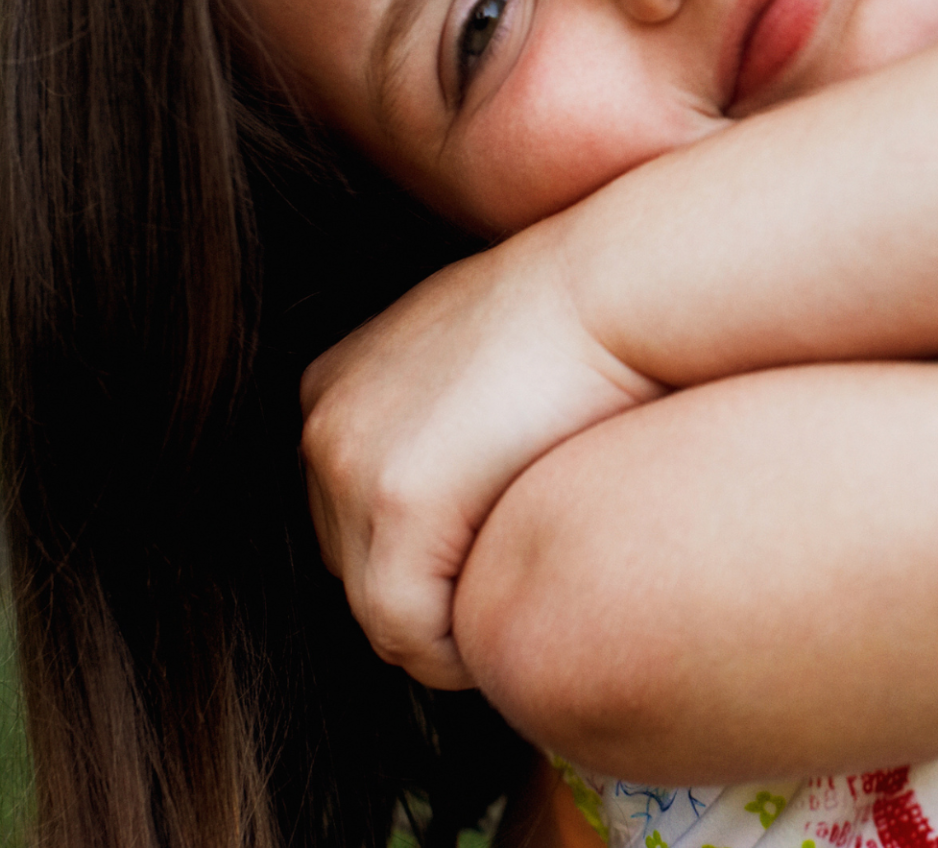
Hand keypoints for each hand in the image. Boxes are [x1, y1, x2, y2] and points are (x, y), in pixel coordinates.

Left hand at [300, 218, 662, 687]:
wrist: (616, 288)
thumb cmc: (580, 329)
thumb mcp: (479, 369)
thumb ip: (445, 429)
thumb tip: (458, 496)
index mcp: (333, 394)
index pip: (357, 530)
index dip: (433, 560)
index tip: (501, 553)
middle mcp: (321, 427)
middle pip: (359, 576)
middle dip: (436, 593)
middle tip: (520, 577)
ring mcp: (347, 462)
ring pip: (383, 616)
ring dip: (453, 622)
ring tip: (530, 584)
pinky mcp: (398, 499)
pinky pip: (412, 634)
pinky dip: (463, 649)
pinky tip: (528, 601)